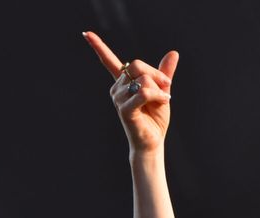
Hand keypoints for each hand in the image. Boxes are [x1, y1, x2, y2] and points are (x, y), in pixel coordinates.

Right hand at [83, 31, 177, 152]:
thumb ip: (164, 73)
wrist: (153, 142)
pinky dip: (157, 96)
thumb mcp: (162, 91)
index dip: (98, 46)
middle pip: (137, 65)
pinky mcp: (124, 109)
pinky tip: (165, 101)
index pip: (109, 61)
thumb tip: (173, 53)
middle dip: (156, 74)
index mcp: (123, 82)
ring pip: (143, 80)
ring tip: (163, 101)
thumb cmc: (155, 119)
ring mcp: (118, 98)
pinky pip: (143, 93)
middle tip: (167, 86)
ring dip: (158, 90)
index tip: (86, 33)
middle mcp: (117, 88)